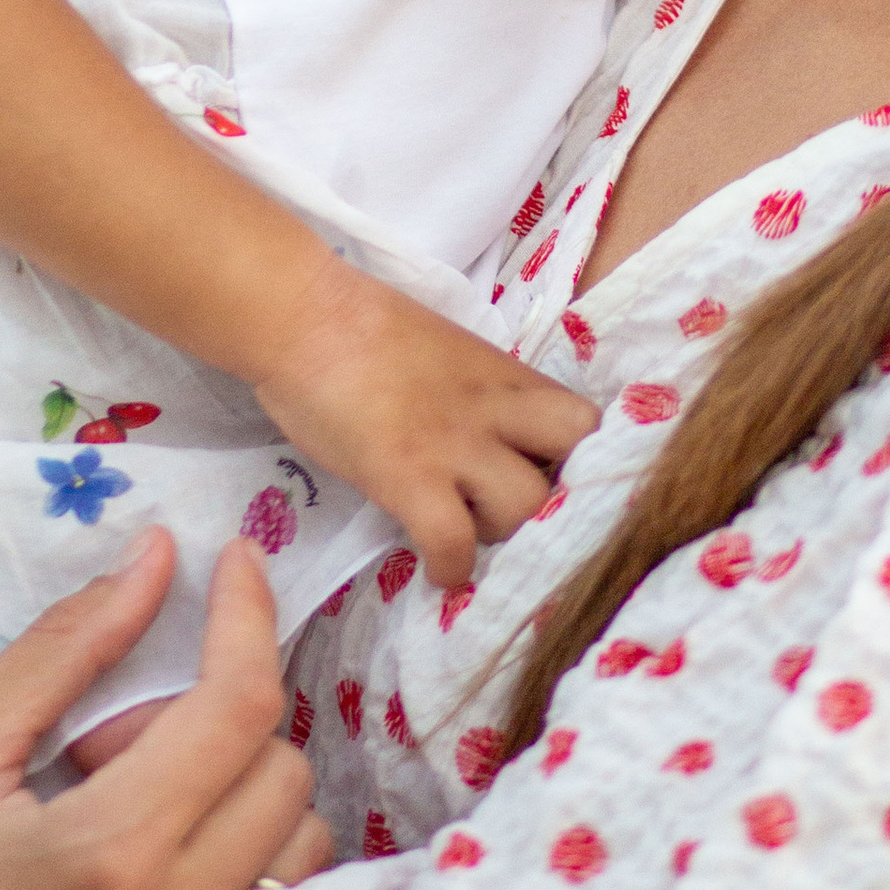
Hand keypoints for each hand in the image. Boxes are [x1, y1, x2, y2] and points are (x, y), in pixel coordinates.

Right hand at [0, 529, 327, 889]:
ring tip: (124, 797)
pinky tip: (152, 844)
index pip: (239, 706)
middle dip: (217, 715)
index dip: (248, 614)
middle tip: (105, 732)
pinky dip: (242, 848)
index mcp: (108, 848)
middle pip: (283, 770)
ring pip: (295, 844)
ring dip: (237, 786)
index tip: (235, 560)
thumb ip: (66, 645)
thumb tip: (155, 557)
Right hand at [252, 251, 598, 587]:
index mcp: (507, 376)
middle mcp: (496, 410)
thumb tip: (499, 434)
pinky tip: (438, 572)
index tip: (557, 483)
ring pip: (525, 508)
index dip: (581, 460)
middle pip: (577, 460)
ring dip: (504, 536)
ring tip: (472, 537)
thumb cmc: (361, 326)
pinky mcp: (408, 477)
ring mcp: (455, 444)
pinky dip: (451, 570)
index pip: (585, 421)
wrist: (303, 317)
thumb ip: (485, 393)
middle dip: (561, 495)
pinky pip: (454, 543)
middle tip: (523, 514)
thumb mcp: (450, 351)